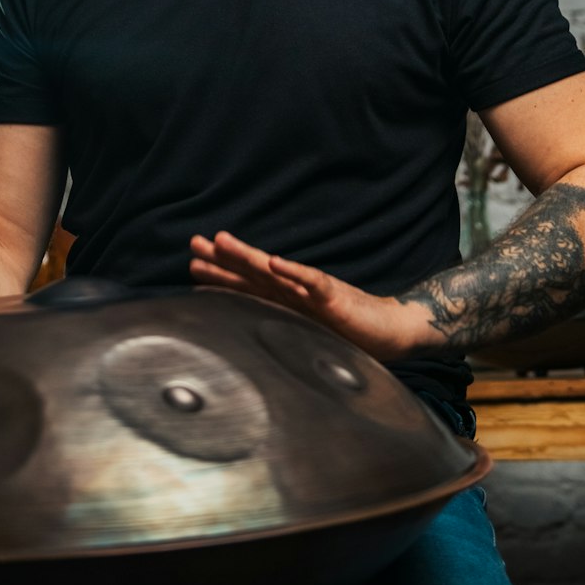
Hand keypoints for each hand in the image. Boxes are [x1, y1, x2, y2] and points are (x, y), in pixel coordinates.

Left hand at [189, 231, 428, 361]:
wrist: (392, 331)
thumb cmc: (349, 332)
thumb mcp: (307, 334)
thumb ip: (281, 332)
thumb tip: (247, 342)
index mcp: (286, 303)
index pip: (246, 286)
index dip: (219, 275)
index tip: (192, 266)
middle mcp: (294, 293)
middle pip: (252, 273)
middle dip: (223, 258)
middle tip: (194, 242)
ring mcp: (312, 294)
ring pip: (274, 272)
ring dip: (247, 256)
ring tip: (223, 241)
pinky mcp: (334, 299)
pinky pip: (311, 283)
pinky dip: (293, 272)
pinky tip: (276, 262)